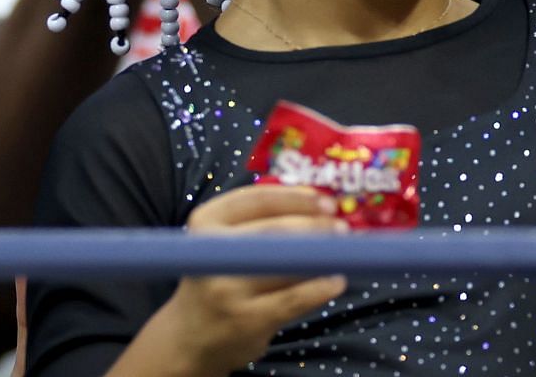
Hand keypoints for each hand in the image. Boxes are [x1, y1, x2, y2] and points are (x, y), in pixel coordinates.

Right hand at [144, 187, 348, 376]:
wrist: (190, 337)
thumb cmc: (219, 277)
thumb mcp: (223, 241)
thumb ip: (260, 218)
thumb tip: (319, 202)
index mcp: (206, 222)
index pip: (257, 199)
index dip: (296, 197)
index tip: (326, 200)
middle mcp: (213, 253)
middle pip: (274, 231)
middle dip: (315, 226)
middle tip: (341, 226)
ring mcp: (228, 289)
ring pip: (287, 264)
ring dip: (323, 255)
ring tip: (345, 251)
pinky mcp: (247, 320)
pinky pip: (295, 298)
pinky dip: (321, 288)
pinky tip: (336, 281)